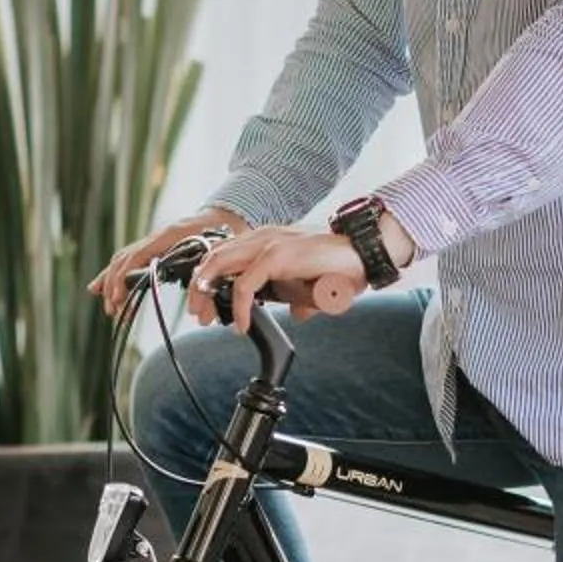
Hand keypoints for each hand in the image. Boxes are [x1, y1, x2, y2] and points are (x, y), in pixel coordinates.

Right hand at [89, 208, 249, 320]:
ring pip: (123, 258)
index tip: (118, 299)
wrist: (229, 215)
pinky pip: (131, 258)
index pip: (136, 256)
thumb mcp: (221, 256)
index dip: (123, 279)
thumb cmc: (227, 233)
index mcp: (170, 235)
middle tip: (113, 311)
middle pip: (124, 259)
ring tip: (109, 307)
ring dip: (112, 281)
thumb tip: (204, 317)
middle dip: (114, 286)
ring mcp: (155, 240)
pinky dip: (117, 273)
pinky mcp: (157, 246)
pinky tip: (106, 288)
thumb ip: (209, 282)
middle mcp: (158, 236)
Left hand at [188, 222, 369, 331]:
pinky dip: (237, 307)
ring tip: (208, 317)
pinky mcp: (278, 256)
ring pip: (220, 265)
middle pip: (214, 257)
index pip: (224, 253)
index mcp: (266, 239)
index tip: (205, 301)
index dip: (208, 276)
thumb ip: (299, 294)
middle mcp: (263, 237)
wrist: (364, 251)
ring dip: (208, 293)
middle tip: (198, 312)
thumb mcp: (310, 281)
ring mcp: (268, 244)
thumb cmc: (341, 264)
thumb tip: (297, 311)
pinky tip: (240, 324)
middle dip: (200, 286)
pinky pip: (245, 285)